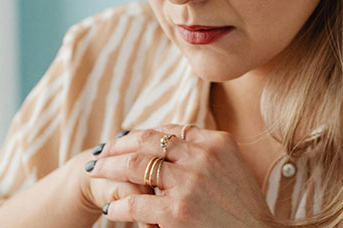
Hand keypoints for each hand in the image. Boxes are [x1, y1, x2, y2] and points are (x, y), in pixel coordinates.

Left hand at [84, 124, 278, 227]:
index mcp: (217, 142)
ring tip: (95, 171)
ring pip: (136, 166)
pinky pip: (137, 203)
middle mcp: (202, 156)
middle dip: (118, 145)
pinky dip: (119, 205)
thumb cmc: (246, 210)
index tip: (125, 139)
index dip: (144, 134)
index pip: (171, 130)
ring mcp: (189, 183)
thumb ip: (207, 152)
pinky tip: (111, 208)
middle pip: (147, 141)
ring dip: (110, 168)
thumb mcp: (234, 168)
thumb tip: (171, 142)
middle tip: (101, 151)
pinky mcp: (177, 211)